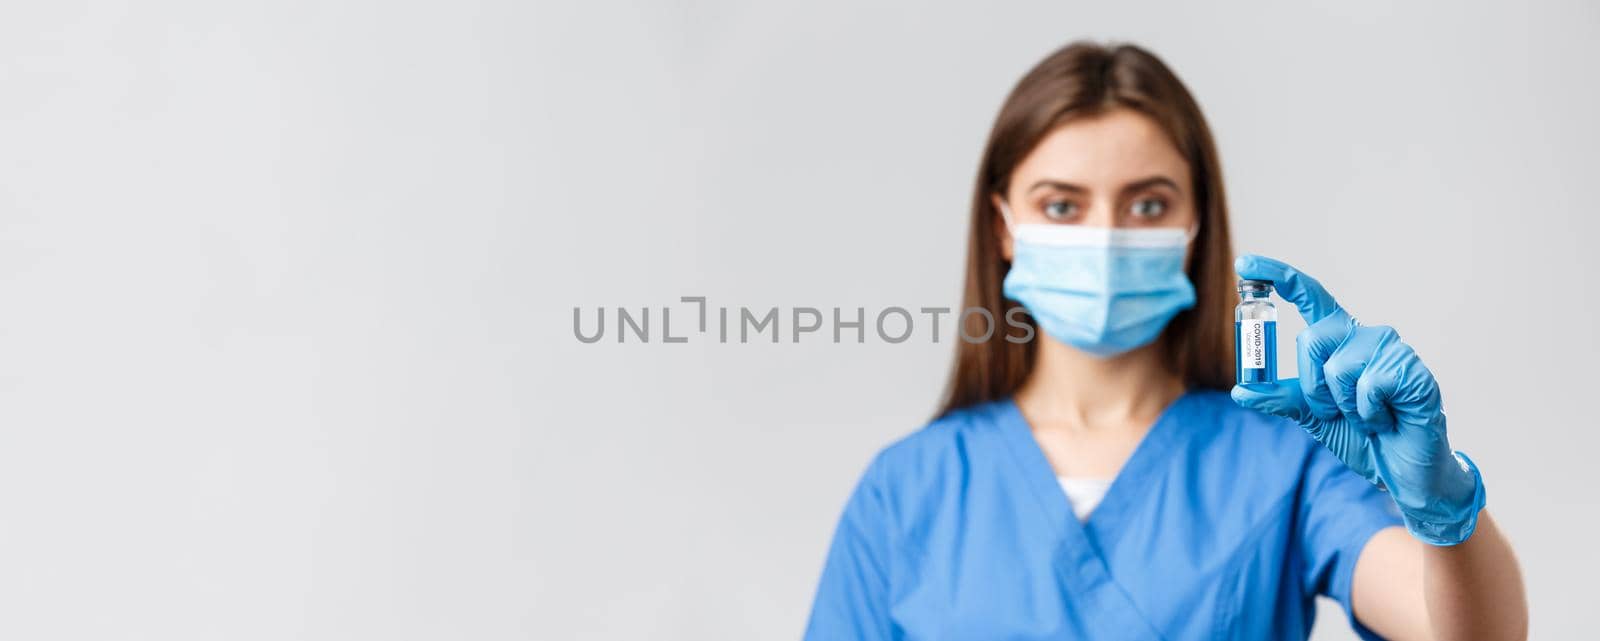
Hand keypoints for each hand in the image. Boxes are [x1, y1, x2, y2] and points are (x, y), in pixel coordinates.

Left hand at [1229, 254, 1484, 545]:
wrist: (1400, 472)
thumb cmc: (1362, 437)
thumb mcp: (1313, 416)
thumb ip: (1280, 398)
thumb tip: (1241, 390)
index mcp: (1339, 340)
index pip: (1308, 295)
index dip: (1277, 276)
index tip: (1245, 264)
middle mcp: (1364, 336)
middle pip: (1312, 338)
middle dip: (1312, 385)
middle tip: (1334, 411)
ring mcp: (1392, 350)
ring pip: (1339, 366)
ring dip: (1343, 405)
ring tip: (1367, 417)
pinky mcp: (1413, 371)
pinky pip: (1370, 385)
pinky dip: (1369, 414)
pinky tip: (1387, 420)